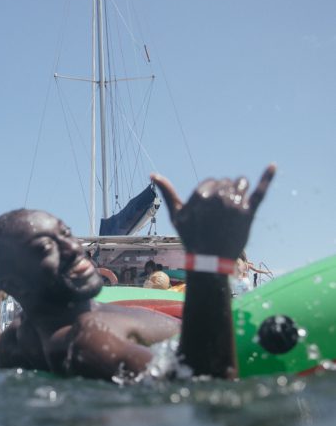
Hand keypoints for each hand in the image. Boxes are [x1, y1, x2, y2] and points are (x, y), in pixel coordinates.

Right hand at [151, 164, 275, 259]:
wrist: (209, 260)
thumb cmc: (190, 236)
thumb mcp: (176, 214)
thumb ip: (167, 192)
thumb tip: (153, 174)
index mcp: (202, 194)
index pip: (211, 182)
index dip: (209, 194)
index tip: (208, 210)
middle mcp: (219, 196)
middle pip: (226, 182)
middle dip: (223, 193)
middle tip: (219, 214)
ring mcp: (235, 204)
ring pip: (241, 183)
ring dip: (238, 189)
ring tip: (234, 205)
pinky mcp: (249, 212)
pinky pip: (260, 191)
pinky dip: (268, 177)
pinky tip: (274, 166)